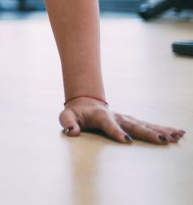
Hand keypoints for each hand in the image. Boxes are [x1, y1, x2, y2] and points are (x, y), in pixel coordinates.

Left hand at [59, 97, 184, 143]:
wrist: (84, 102)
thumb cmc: (76, 113)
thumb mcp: (66, 116)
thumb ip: (67, 122)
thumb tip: (72, 132)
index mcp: (100, 116)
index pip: (109, 125)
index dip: (116, 132)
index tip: (126, 141)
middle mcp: (116, 116)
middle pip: (133, 125)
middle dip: (148, 133)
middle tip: (162, 140)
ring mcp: (125, 119)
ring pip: (145, 125)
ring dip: (161, 130)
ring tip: (176, 136)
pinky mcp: (131, 122)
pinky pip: (148, 125)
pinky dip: (162, 129)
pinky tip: (176, 133)